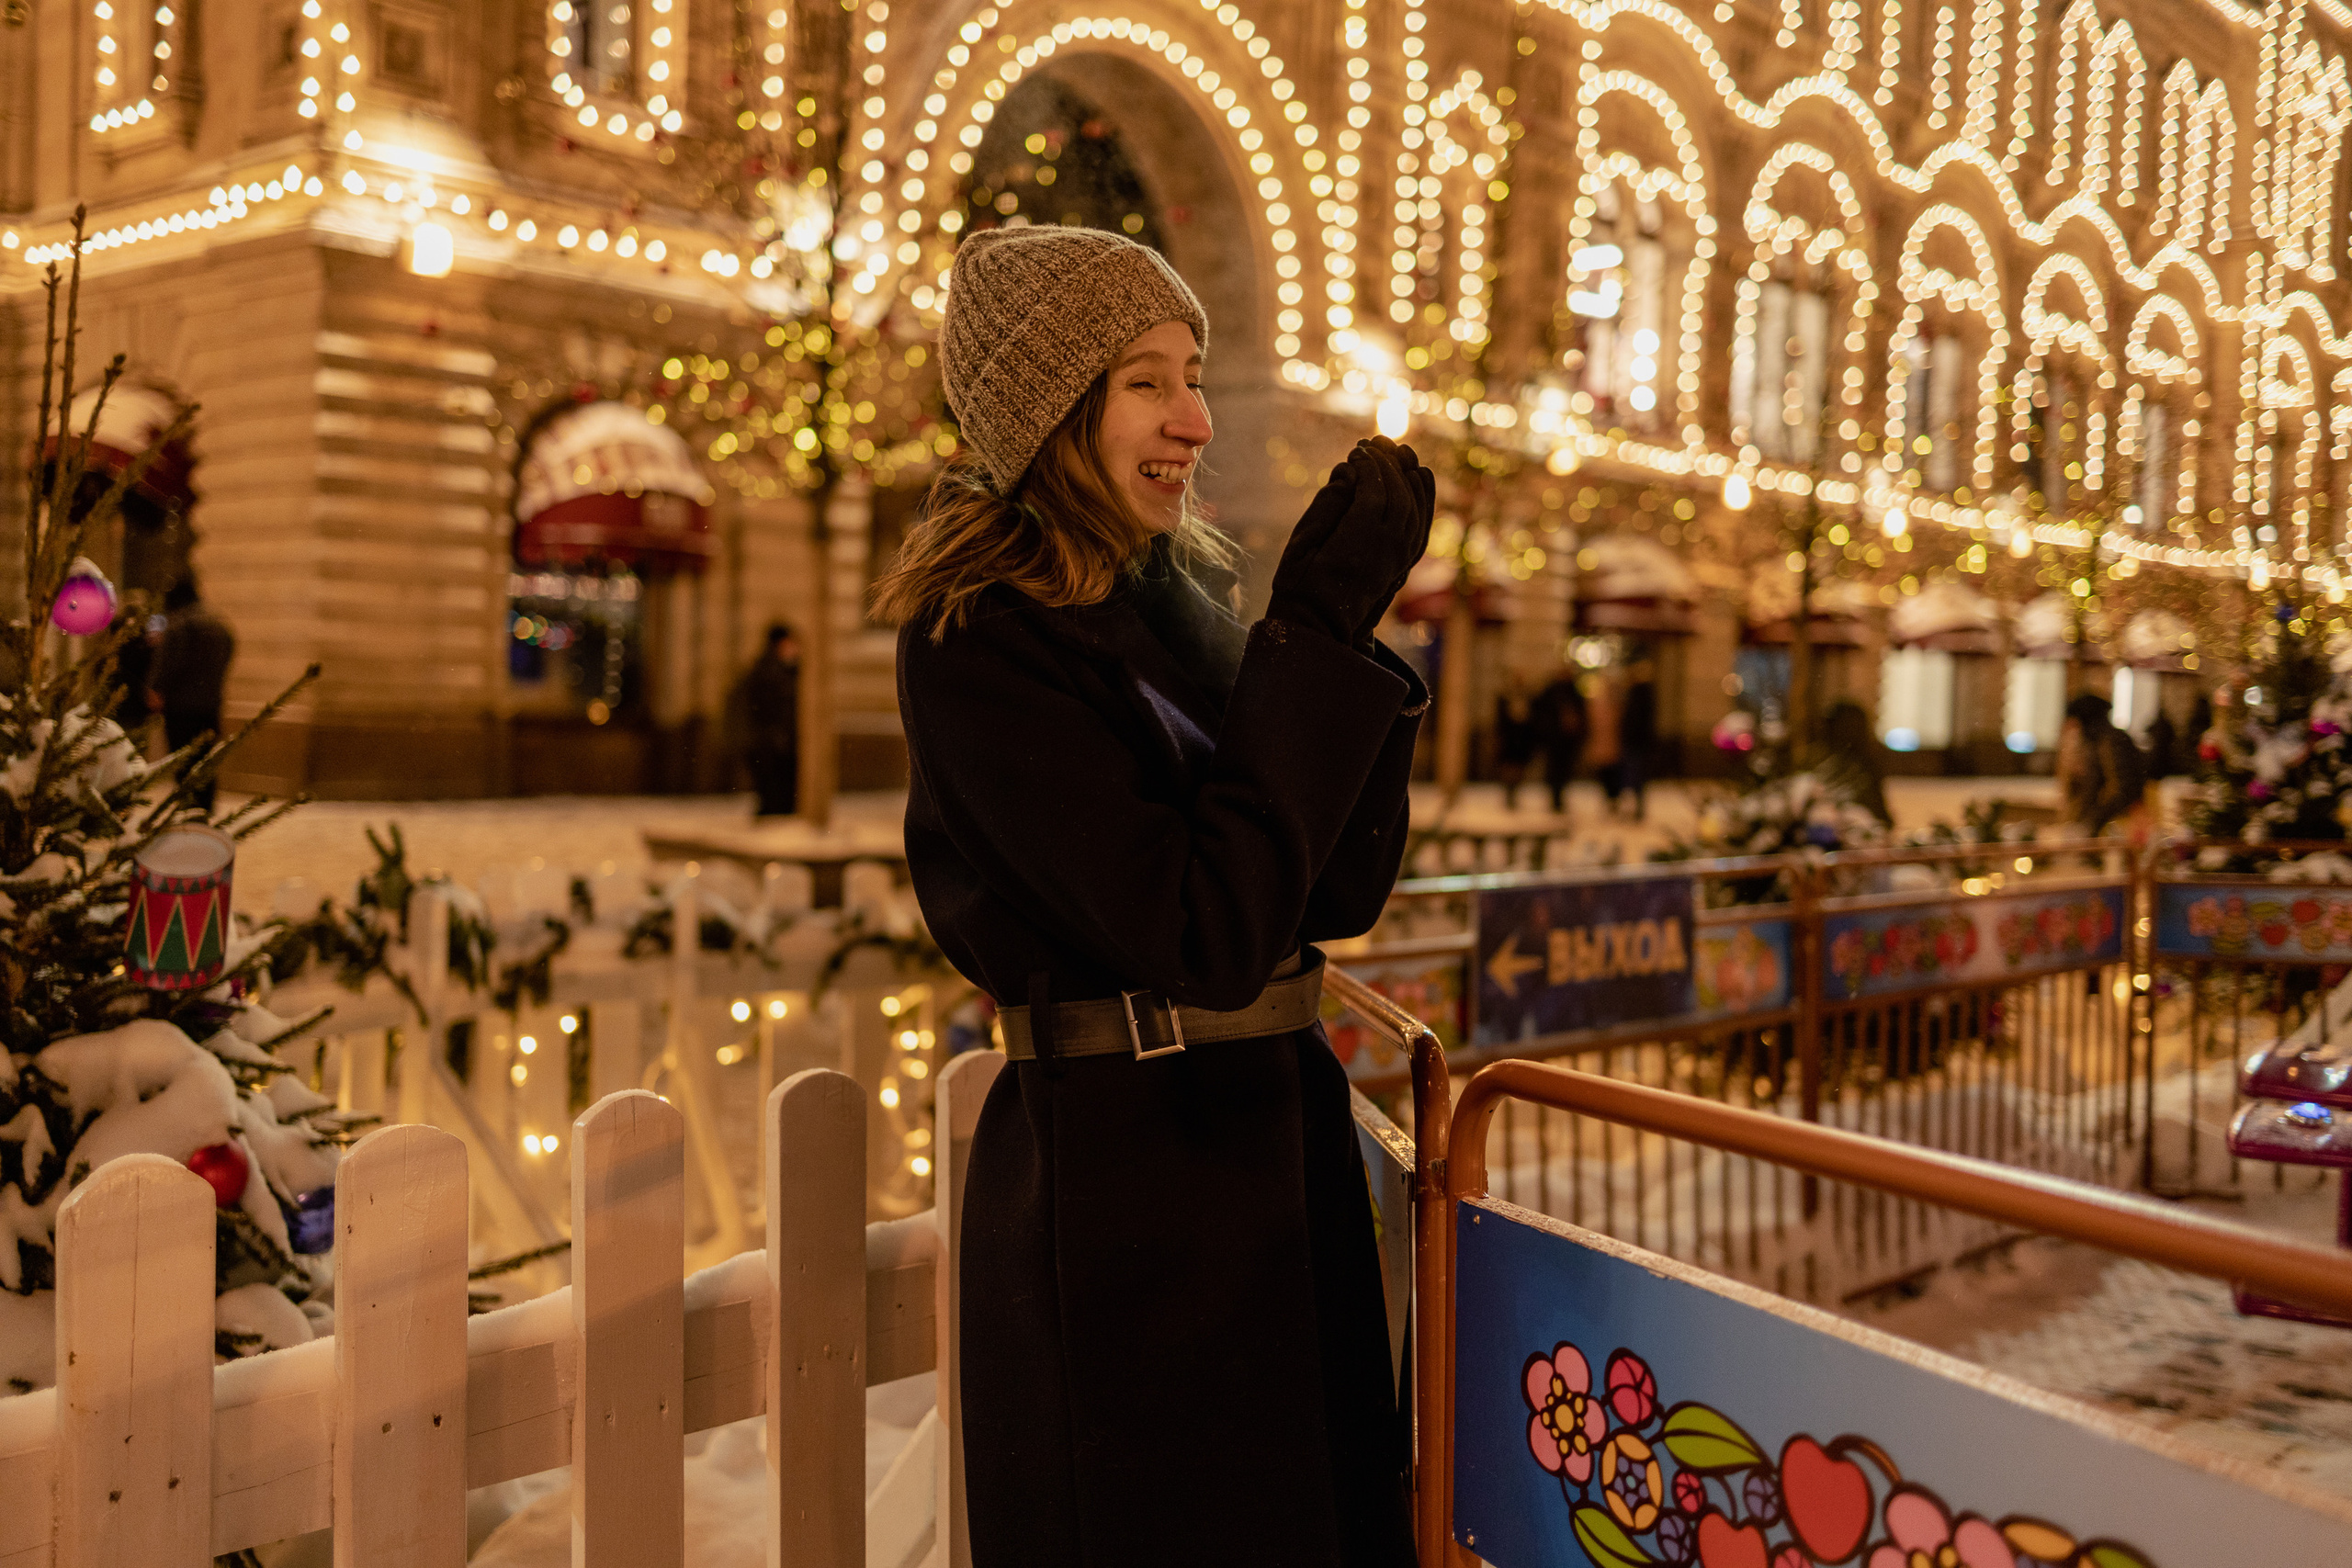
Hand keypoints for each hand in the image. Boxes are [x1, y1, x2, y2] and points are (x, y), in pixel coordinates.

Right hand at [1266, 438, 1430, 647]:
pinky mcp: (1401, 563)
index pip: (1374, 493)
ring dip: (1406, 476)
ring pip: (1414, 508)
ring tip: (1395, 452)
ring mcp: (1397, 558)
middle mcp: (1385, 551)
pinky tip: (1419, 477)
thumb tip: (1347, 473)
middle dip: (1388, 465)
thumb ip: (1325, 507)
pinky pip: (1421, 526)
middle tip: (1375, 443)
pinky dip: (1423, 499)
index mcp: (1356, 546)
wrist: (1317, 625)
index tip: (1357, 450)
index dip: (1368, 468)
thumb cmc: (1299, 583)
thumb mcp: (1301, 545)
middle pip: (1398, 496)